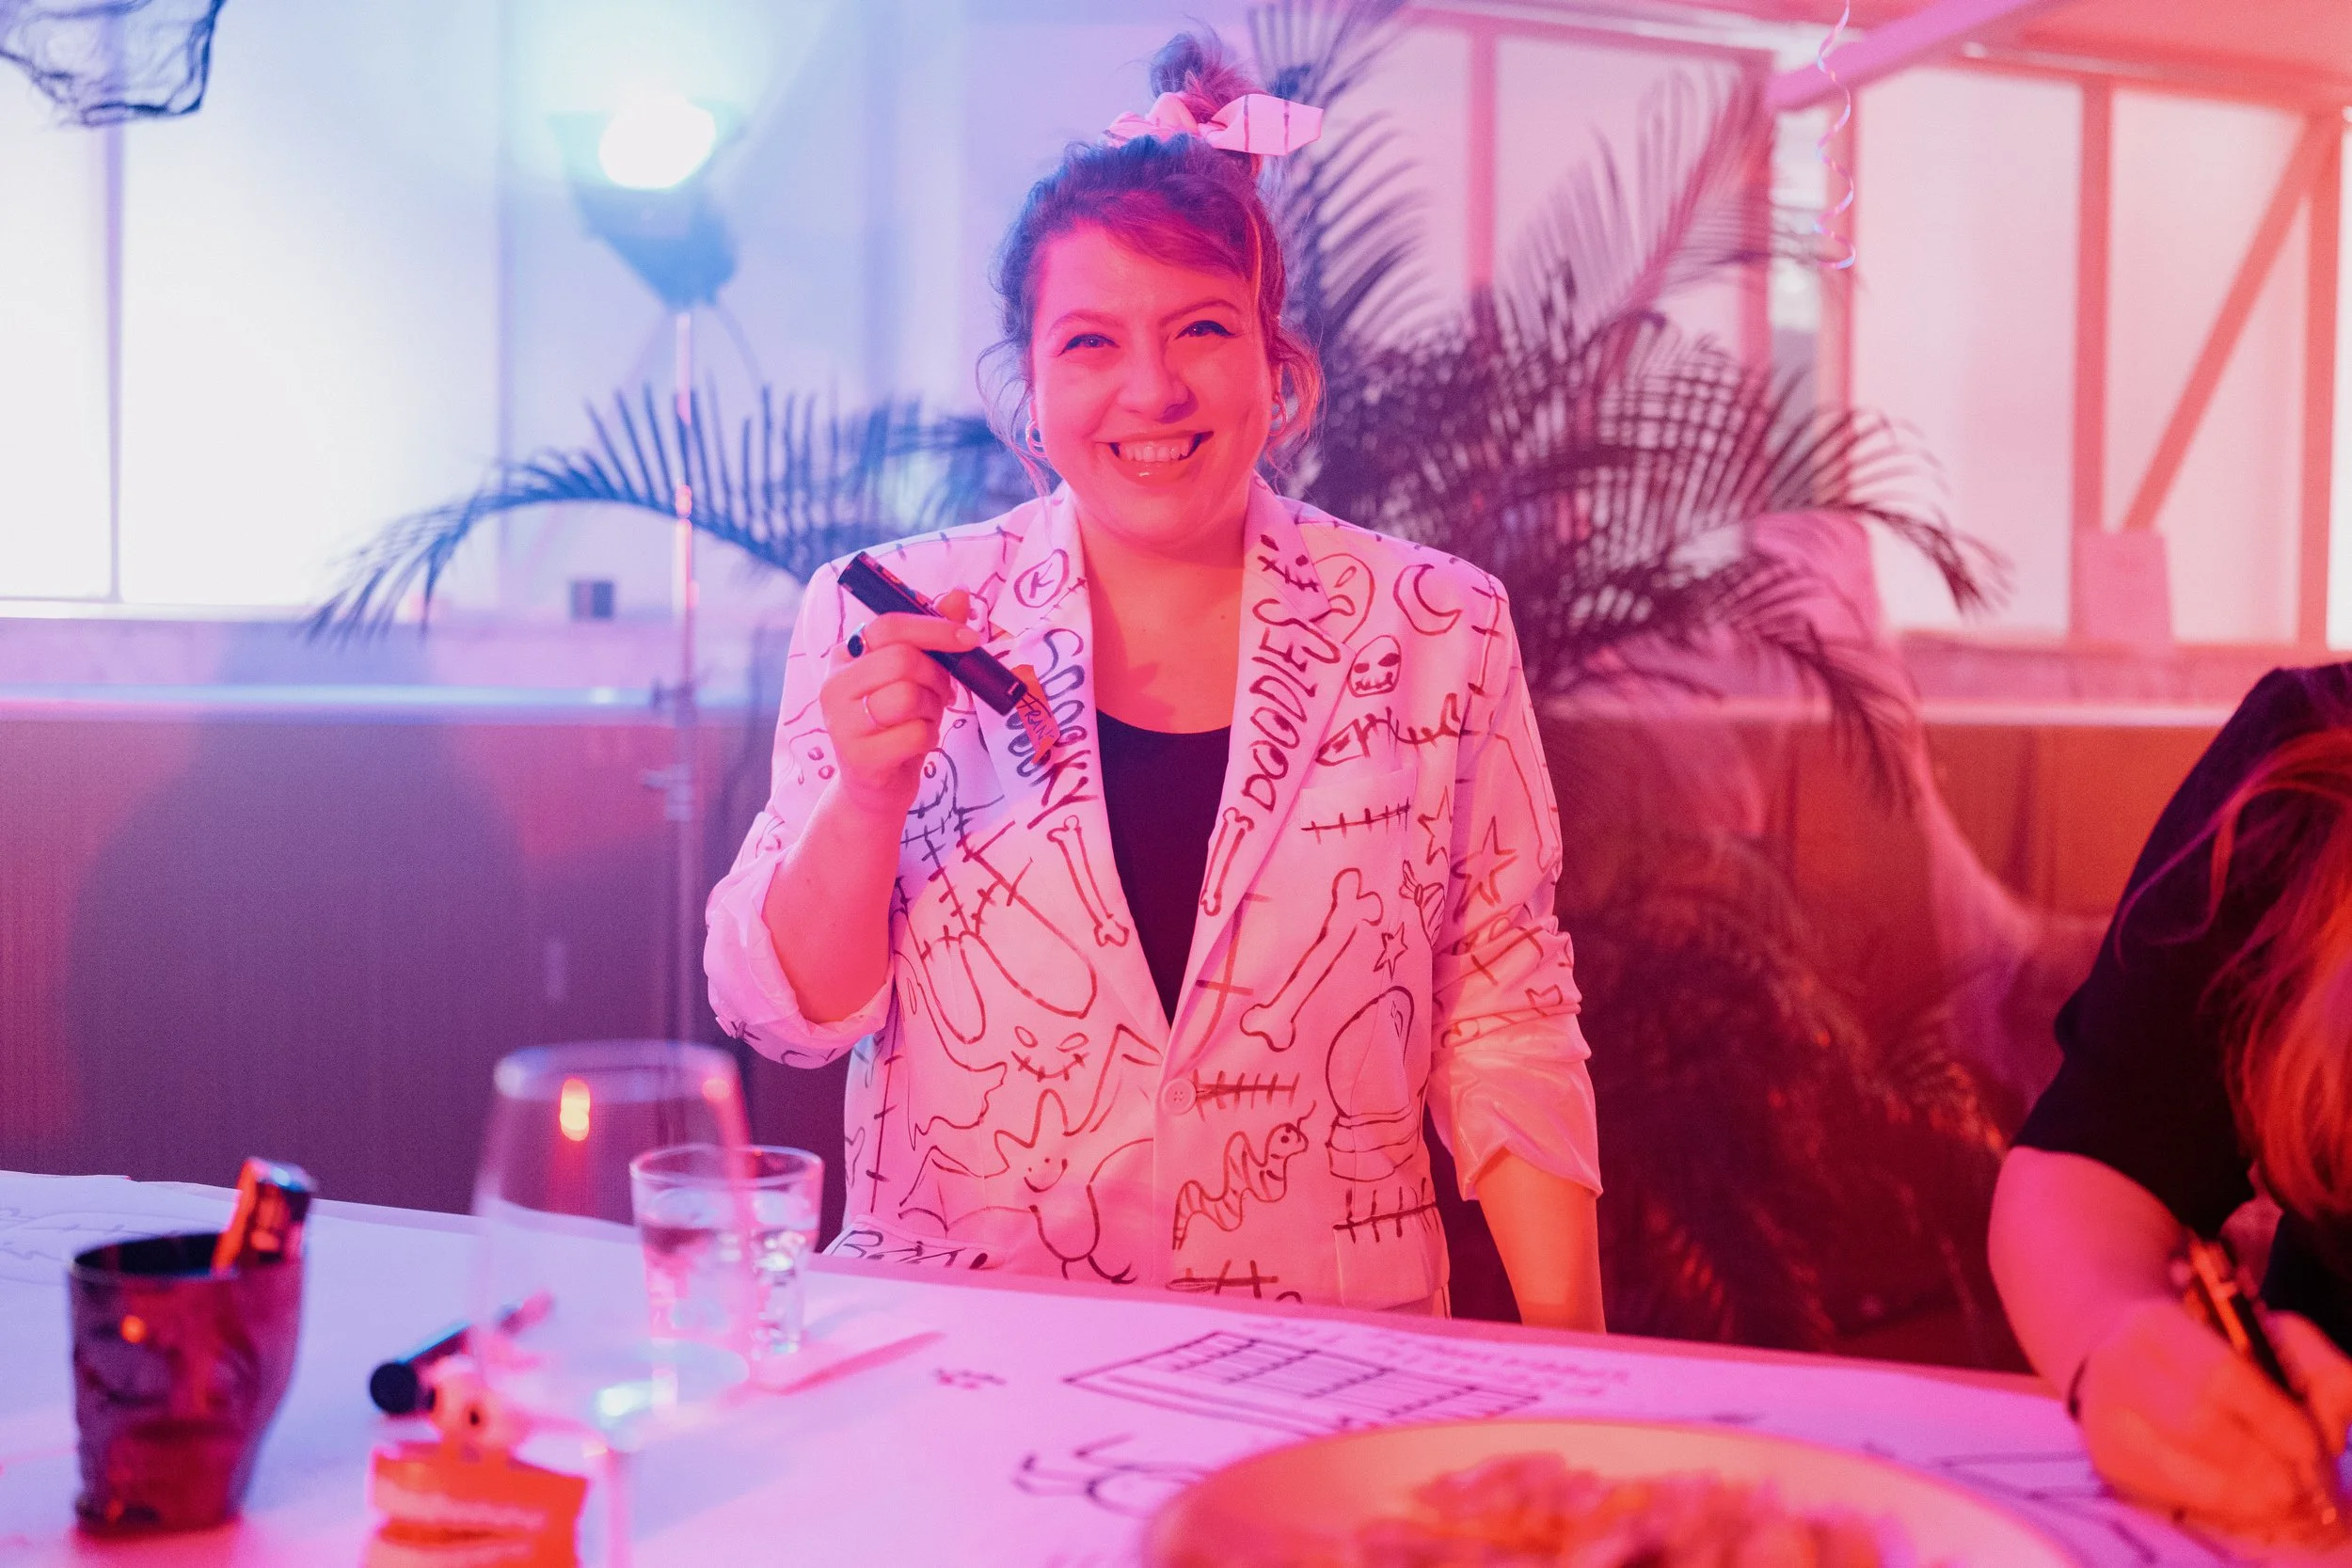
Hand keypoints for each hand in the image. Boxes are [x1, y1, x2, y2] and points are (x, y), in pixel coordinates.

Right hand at [818, 587, 977, 815]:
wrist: (875, 787)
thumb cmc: (897, 723)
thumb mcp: (918, 676)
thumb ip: (933, 636)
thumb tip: (960, 593)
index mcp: (845, 656)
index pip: (888, 625)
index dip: (934, 628)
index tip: (969, 640)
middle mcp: (834, 685)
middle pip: (902, 660)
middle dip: (936, 676)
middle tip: (942, 693)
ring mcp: (841, 722)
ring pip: (909, 697)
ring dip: (932, 709)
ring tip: (924, 719)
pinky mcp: (858, 757)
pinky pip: (914, 733)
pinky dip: (929, 738)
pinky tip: (916, 745)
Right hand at [2075, 1297, 2349, 1537]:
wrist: (2126, 1357)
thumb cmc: (2209, 1348)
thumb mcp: (2266, 1336)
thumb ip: (2314, 1367)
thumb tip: (2329, 1426)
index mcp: (2157, 1324)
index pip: (2222, 1376)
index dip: (2277, 1420)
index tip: (2319, 1448)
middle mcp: (2117, 1368)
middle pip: (2200, 1427)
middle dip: (2267, 1466)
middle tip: (2309, 1490)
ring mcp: (2104, 1419)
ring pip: (2184, 1474)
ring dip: (2251, 1499)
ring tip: (2289, 1505)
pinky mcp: (2107, 1463)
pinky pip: (2174, 1501)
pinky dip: (2225, 1513)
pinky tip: (2254, 1509)